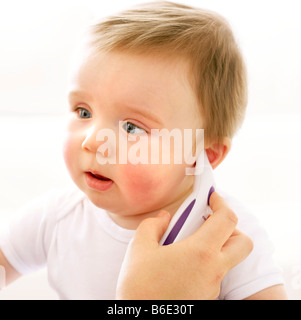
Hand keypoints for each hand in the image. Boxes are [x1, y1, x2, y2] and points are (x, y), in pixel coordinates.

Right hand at [116, 192, 252, 299]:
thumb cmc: (139, 288)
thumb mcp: (139, 248)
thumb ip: (153, 225)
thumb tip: (164, 218)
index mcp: (201, 252)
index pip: (227, 219)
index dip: (222, 202)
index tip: (211, 197)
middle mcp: (213, 270)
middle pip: (242, 242)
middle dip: (230, 227)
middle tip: (207, 222)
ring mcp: (212, 286)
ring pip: (227, 259)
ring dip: (214, 245)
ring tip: (186, 243)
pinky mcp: (206, 297)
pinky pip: (214, 273)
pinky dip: (205, 261)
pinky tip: (180, 263)